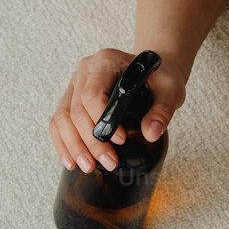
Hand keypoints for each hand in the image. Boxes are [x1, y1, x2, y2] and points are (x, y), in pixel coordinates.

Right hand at [49, 47, 186, 174]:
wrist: (153, 72)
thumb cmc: (159, 78)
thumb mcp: (170, 90)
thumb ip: (162, 110)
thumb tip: (151, 134)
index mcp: (106, 61)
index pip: (93, 94)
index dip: (103, 121)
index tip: (121, 140)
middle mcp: (85, 70)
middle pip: (76, 109)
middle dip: (90, 141)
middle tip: (108, 163)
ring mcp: (75, 84)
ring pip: (63, 117)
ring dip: (73, 146)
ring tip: (88, 167)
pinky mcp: (71, 98)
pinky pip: (58, 122)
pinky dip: (63, 143)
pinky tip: (71, 161)